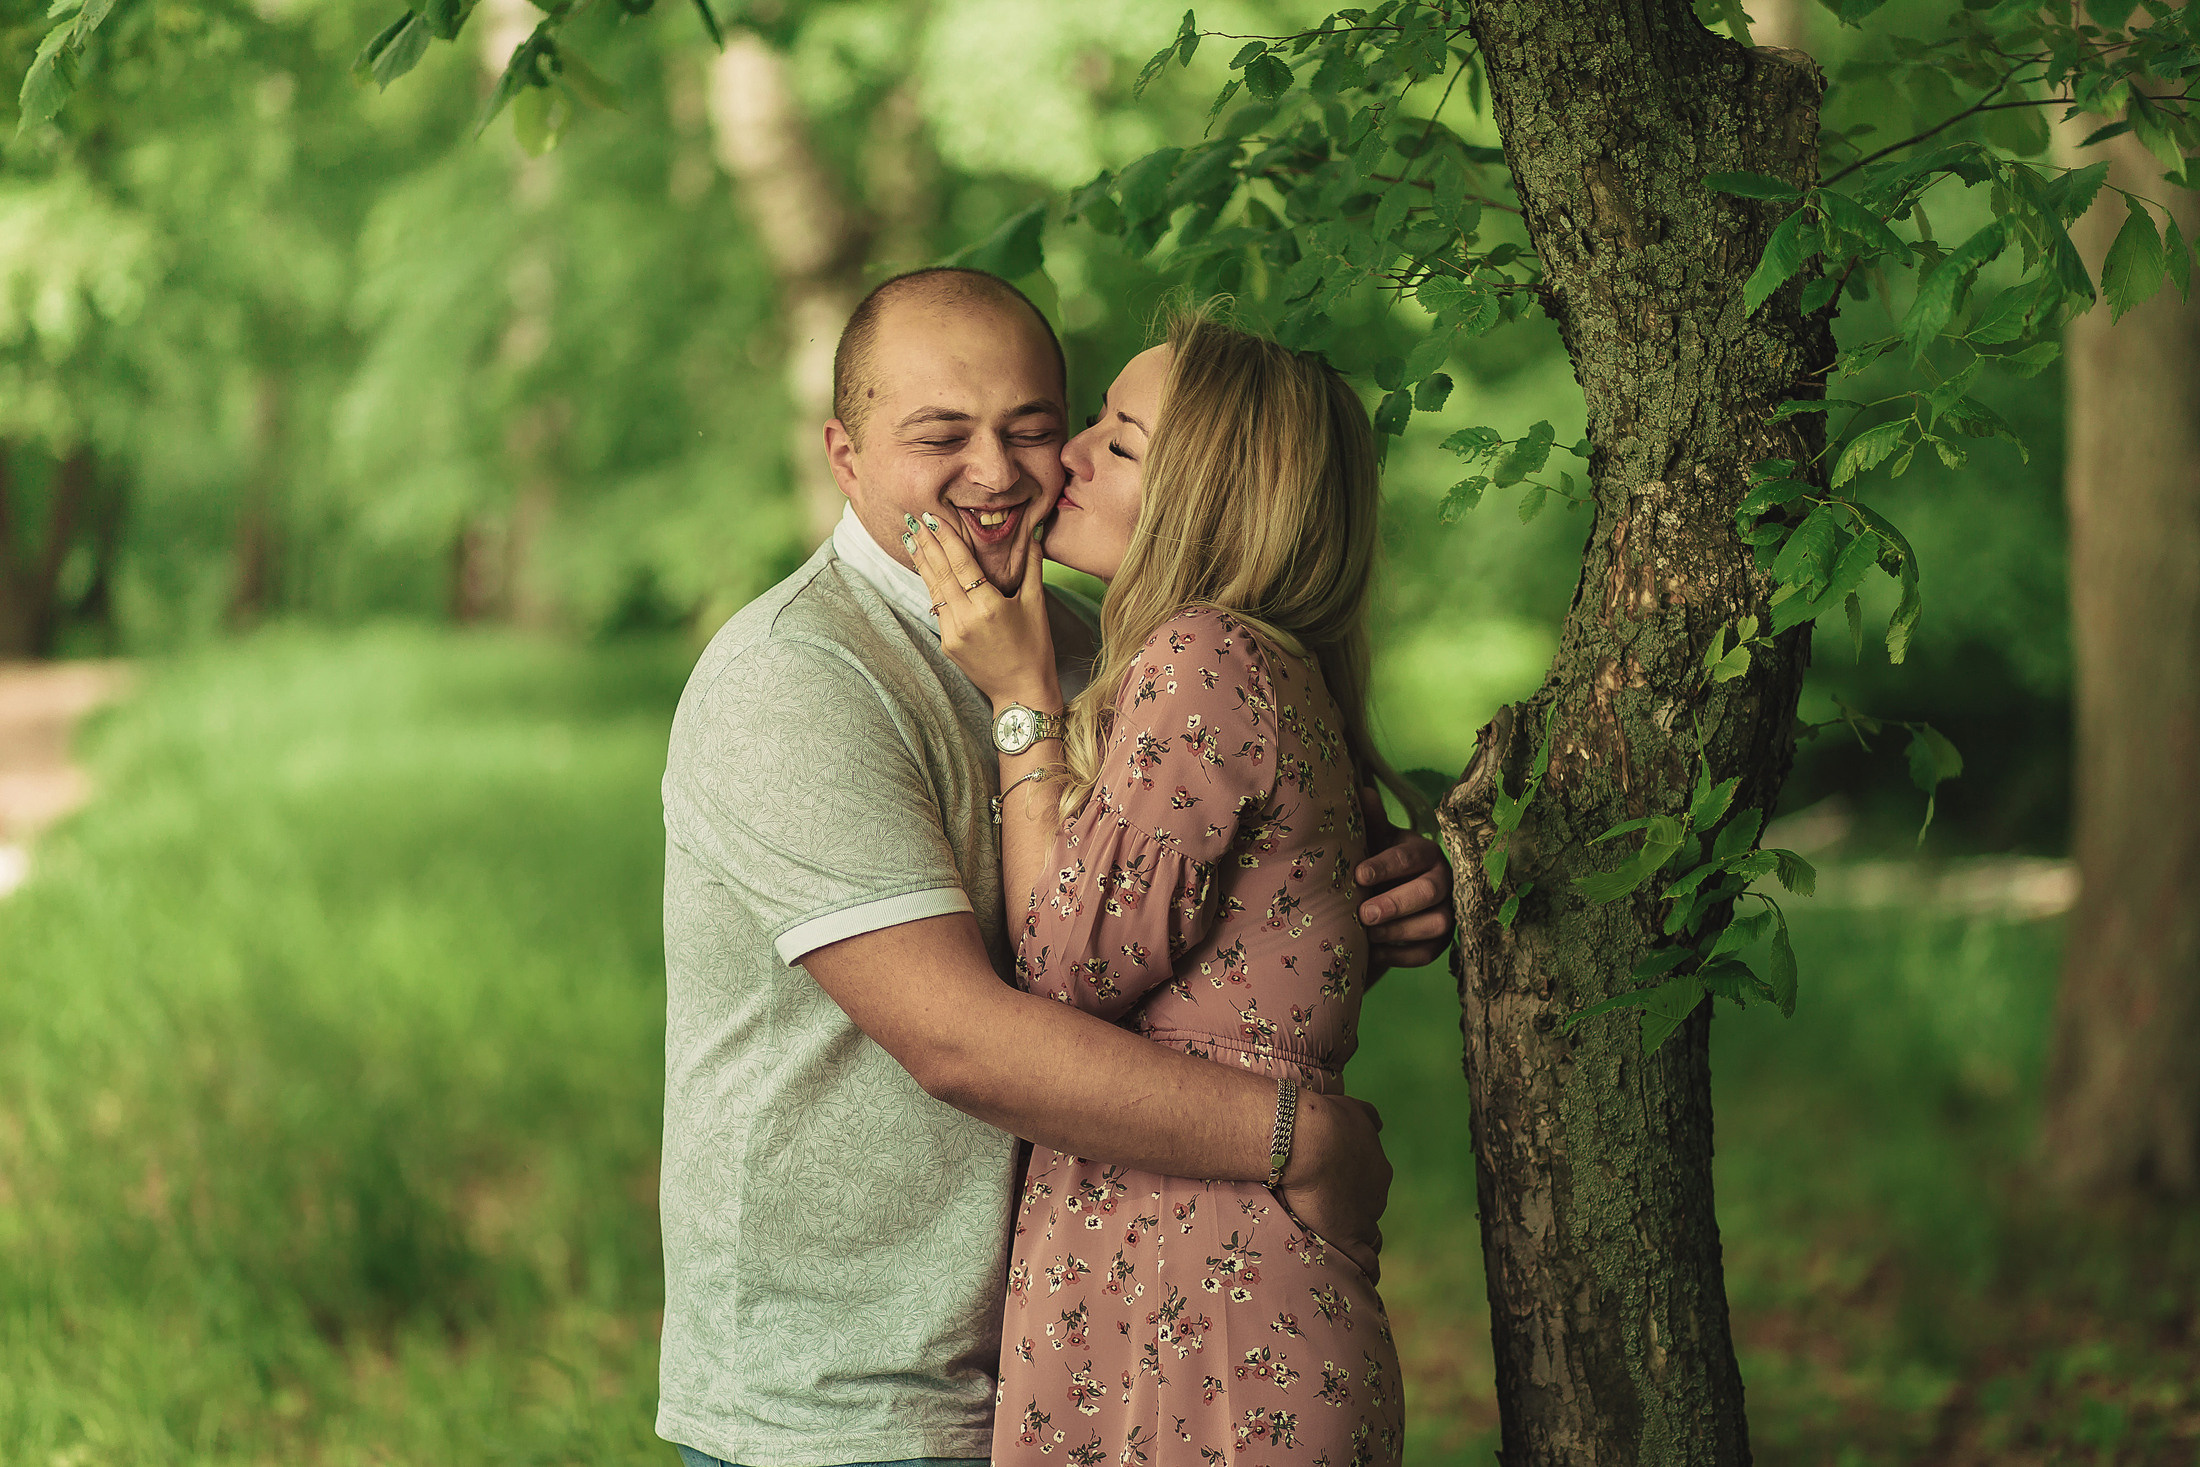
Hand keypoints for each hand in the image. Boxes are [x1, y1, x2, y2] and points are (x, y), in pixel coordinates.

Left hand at [907, 510, 1060, 709]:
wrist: (1021, 691)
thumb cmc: (1035, 647)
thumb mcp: (1036, 604)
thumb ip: (1033, 566)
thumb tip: (1033, 532)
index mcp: (990, 607)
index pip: (961, 564)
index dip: (946, 539)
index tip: (932, 517)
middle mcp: (966, 619)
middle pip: (940, 573)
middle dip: (926, 544)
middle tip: (911, 519)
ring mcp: (953, 634)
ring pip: (934, 590)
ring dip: (922, 563)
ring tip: (910, 539)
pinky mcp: (947, 644)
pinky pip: (938, 608)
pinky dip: (931, 586)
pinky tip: (925, 570)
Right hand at [1276, 1090, 1390, 1282]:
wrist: (1309, 1140)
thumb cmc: (1324, 1120)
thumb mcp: (1352, 1109)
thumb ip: (1366, 1118)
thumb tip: (1376, 1124)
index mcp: (1378, 1167)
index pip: (1372, 1185)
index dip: (1357, 1190)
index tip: (1341, 1192)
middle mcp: (1377, 1194)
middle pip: (1370, 1210)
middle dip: (1356, 1214)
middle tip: (1332, 1216)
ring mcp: (1365, 1217)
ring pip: (1371, 1236)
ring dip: (1361, 1242)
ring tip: (1345, 1250)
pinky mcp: (1348, 1236)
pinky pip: (1367, 1262)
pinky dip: (1365, 1270)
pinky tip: (1361, 1278)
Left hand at [1356, 787, 1455, 970]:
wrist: (1387, 894)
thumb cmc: (1378, 863)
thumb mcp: (1374, 842)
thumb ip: (1370, 821)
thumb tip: (1362, 792)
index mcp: (1424, 851)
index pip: (1409, 857)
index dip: (1385, 866)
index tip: (1359, 875)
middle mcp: (1443, 879)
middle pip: (1430, 891)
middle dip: (1397, 904)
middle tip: (1365, 913)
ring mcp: (1447, 911)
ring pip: (1437, 924)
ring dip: (1400, 931)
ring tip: (1368, 934)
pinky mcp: (1442, 941)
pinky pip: (1429, 953)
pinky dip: (1402, 956)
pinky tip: (1375, 953)